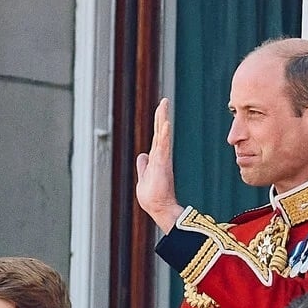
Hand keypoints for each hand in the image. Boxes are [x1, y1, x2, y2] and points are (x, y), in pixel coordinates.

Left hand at [135, 97, 183, 232]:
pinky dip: (165, 134)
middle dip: (162, 115)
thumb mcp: (143, 178)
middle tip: (164, 100)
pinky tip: (166, 123)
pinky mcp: (163, 164)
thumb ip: (143, 166)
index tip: (161, 109)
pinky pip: (164, 146)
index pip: (157, 137)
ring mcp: (162, 159)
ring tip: (164, 105)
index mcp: (156, 158)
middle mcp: (160, 156)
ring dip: (163, 119)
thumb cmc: (152, 197)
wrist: (159, 208)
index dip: (159, 123)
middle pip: (160, 131)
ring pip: (162, 135)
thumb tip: (142, 155)